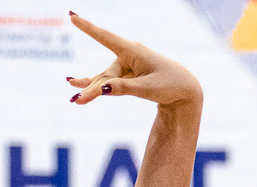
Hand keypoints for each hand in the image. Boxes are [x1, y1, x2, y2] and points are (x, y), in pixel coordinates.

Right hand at [66, 13, 200, 106]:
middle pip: (105, 74)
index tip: (72, 16)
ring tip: (74, 99)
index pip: (106, 37)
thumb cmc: (170, 85)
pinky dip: (95, 87)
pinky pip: (107, 83)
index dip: (88, 28)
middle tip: (77, 100)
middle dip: (92, 88)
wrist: (184, 91)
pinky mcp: (125, 77)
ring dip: (91, 90)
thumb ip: (124, 89)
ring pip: (105, 81)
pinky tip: (75, 84)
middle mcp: (126, 56)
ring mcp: (125, 67)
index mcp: (133, 51)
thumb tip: (102, 90)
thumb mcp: (148, 88)